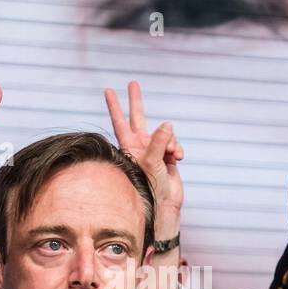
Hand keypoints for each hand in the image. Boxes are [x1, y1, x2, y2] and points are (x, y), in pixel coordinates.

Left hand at [104, 81, 183, 242]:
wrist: (164, 205)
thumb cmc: (151, 187)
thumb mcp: (152, 163)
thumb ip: (158, 142)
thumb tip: (167, 124)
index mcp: (130, 147)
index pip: (120, 122)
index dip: (115, 106)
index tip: (108, 90)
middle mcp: (141, 146)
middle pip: (139, 118)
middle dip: (136, 102)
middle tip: (132, 83)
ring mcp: (155, 151)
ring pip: (165, 134)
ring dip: (171, 142)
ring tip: (171, 156)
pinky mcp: (168, 156)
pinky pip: (176, 144)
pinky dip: (179, 150)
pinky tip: (178, 159)